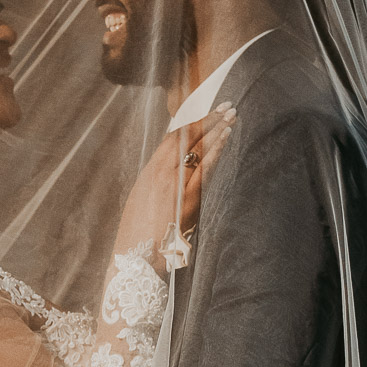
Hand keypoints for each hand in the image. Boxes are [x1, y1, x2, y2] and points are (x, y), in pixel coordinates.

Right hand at [113, 104, 235, 264]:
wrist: (134, 260)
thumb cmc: (137, 237)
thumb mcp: (142, 203)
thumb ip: (157, 185)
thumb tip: (172, 173)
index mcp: (148, 173)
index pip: (172, 139)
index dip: (191, 124)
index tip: (206, 114)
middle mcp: (160, 174)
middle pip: (187, 138)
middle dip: (208, 120)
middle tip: (226, 106)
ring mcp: (173, 185)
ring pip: (197, 149)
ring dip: (217, 130)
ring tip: (232, 115)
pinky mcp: (187, 199)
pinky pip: (204, 168)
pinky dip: (216, 150)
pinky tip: (226, 137)